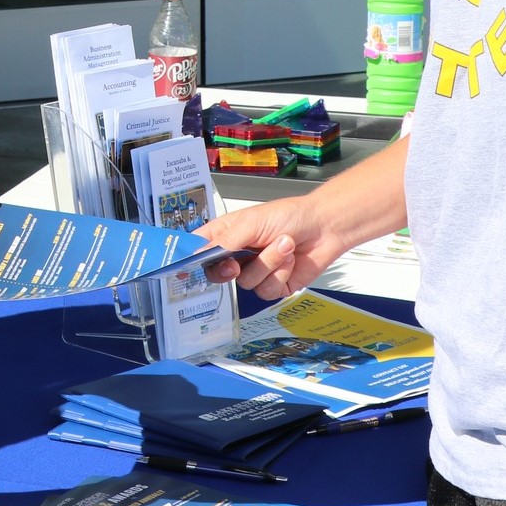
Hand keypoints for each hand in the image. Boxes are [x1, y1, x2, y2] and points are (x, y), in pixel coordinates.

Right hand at [195, 193, 346, 298]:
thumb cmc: (289, 215)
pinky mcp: (274, 285)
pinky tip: (289, 259)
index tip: (182, 270)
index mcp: (227, 234)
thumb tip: (200, 253)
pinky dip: (280, 273)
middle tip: (235, 265)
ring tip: (283, 244)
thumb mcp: (251, 223)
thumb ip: (225, 241)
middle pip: (217, 274)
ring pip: (247, 283)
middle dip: (228, 270)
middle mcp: (239, 254)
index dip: (190, 261)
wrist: (323, 227)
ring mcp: (256, 271)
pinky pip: (266, 290)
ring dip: (268, 263)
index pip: (199, 250)